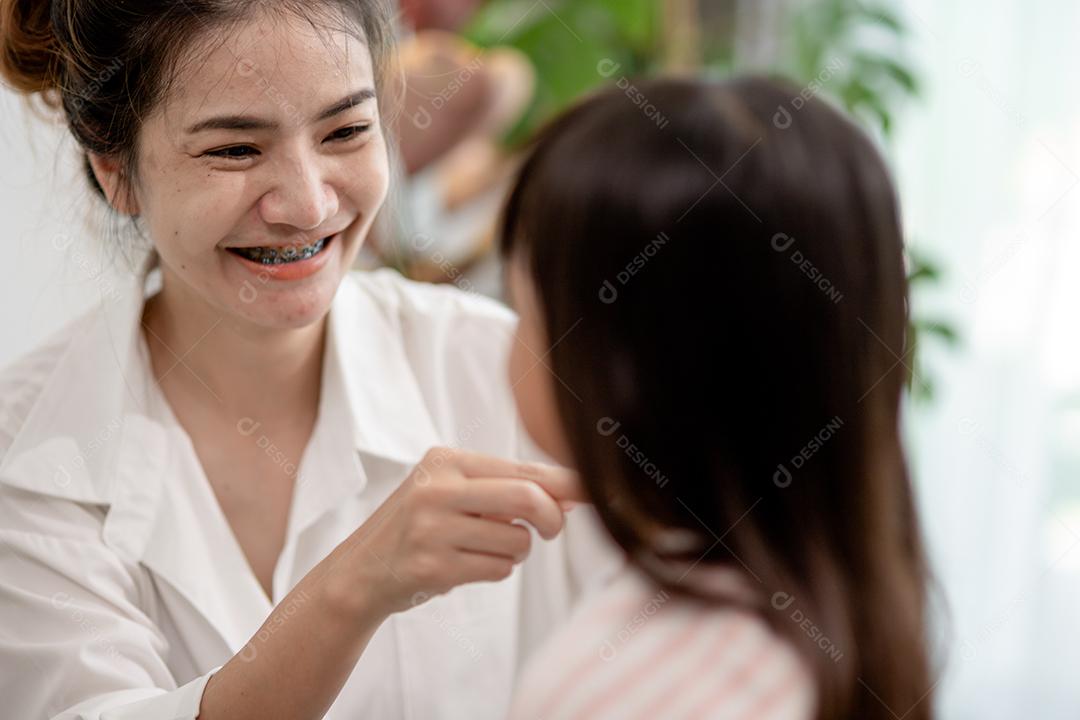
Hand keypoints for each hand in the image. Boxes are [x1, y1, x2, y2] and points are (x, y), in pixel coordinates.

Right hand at [332, 447, 584, 617]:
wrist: (360, 572)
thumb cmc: (419, 526)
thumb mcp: (450, 490)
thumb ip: (506, 487)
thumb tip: (575, 491)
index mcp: (445, 460)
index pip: (521, 470)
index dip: (564, 484)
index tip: (594, 492)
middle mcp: (436, 489)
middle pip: (526, 499)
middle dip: (552, 518)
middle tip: (552, 531)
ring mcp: (432, 529)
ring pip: (516, 541)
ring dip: (515, 551)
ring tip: (482, 548)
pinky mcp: (433, 567)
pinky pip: (498, 570)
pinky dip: (496, 570)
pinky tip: (465, 565)